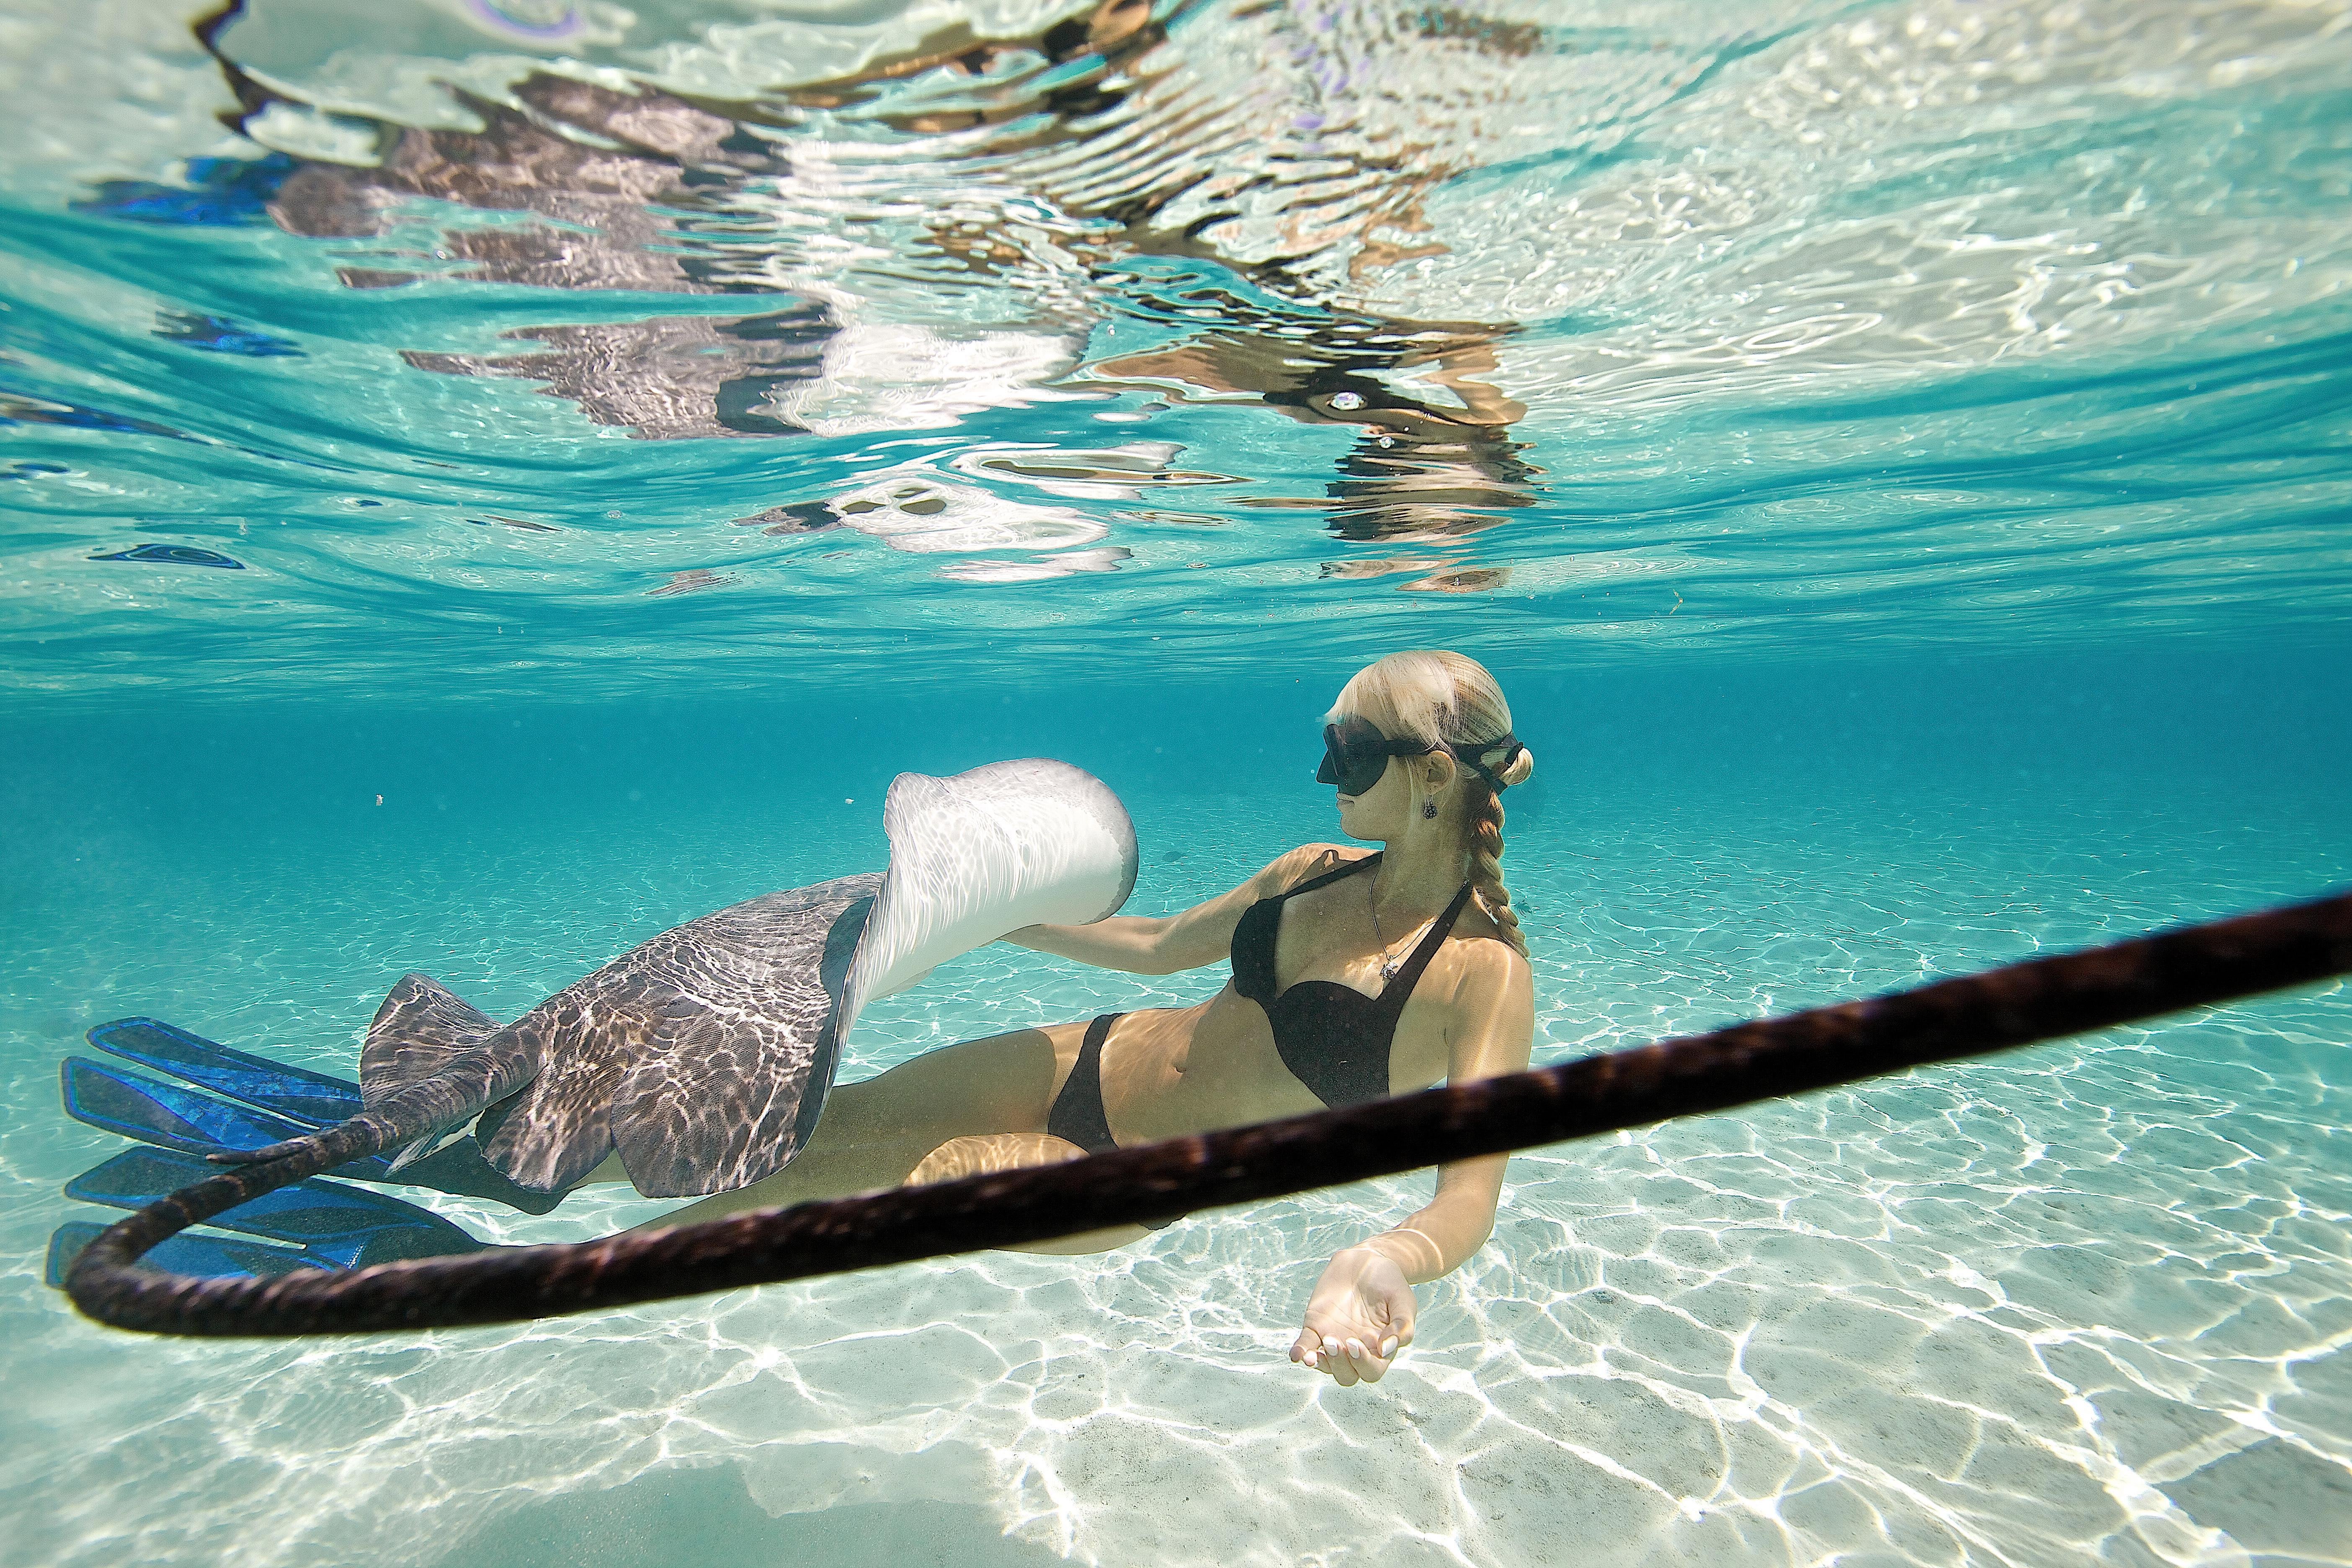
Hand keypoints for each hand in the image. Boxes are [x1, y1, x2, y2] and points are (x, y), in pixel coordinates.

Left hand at [1290, 1245, 1416, 1385]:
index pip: (1371, 1371)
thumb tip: (1385, 1350)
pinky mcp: (1316, 1326)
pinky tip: (1297, 1355)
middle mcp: (1355, 1350)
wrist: (1367, 1260)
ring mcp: (1334, 1339)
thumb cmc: (1389, 1283)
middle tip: (1337, 1342)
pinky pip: (1306, 1344)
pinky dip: (1301, 1351)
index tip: (1359, 1341)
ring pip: (1327, 1366)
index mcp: (1379, 1349)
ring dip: (1321, 1363)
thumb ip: (1402, 1327)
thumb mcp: (1404, 1301)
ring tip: (1317, 1350)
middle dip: (1341, 1365)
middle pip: (1347, 1375)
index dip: (1364, 1363)